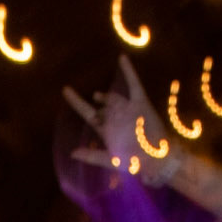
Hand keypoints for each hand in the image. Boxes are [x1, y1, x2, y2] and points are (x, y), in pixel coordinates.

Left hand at [63, 57, 175, 186]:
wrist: (157, 157)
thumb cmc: (134, 163)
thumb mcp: (111, 161)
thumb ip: (92, 157)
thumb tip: (72, 153)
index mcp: (106, 129)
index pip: (87, 113)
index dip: (75, 101)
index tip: (64, 89)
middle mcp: (115, 116)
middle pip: (101, 107)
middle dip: (101, 112)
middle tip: (105, 119)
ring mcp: (127, 108)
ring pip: (113, 97)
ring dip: (108, 99)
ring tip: (106, 104)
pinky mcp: (140, 103)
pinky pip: (133, 84)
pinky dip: (128, 71)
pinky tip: (121, 58)